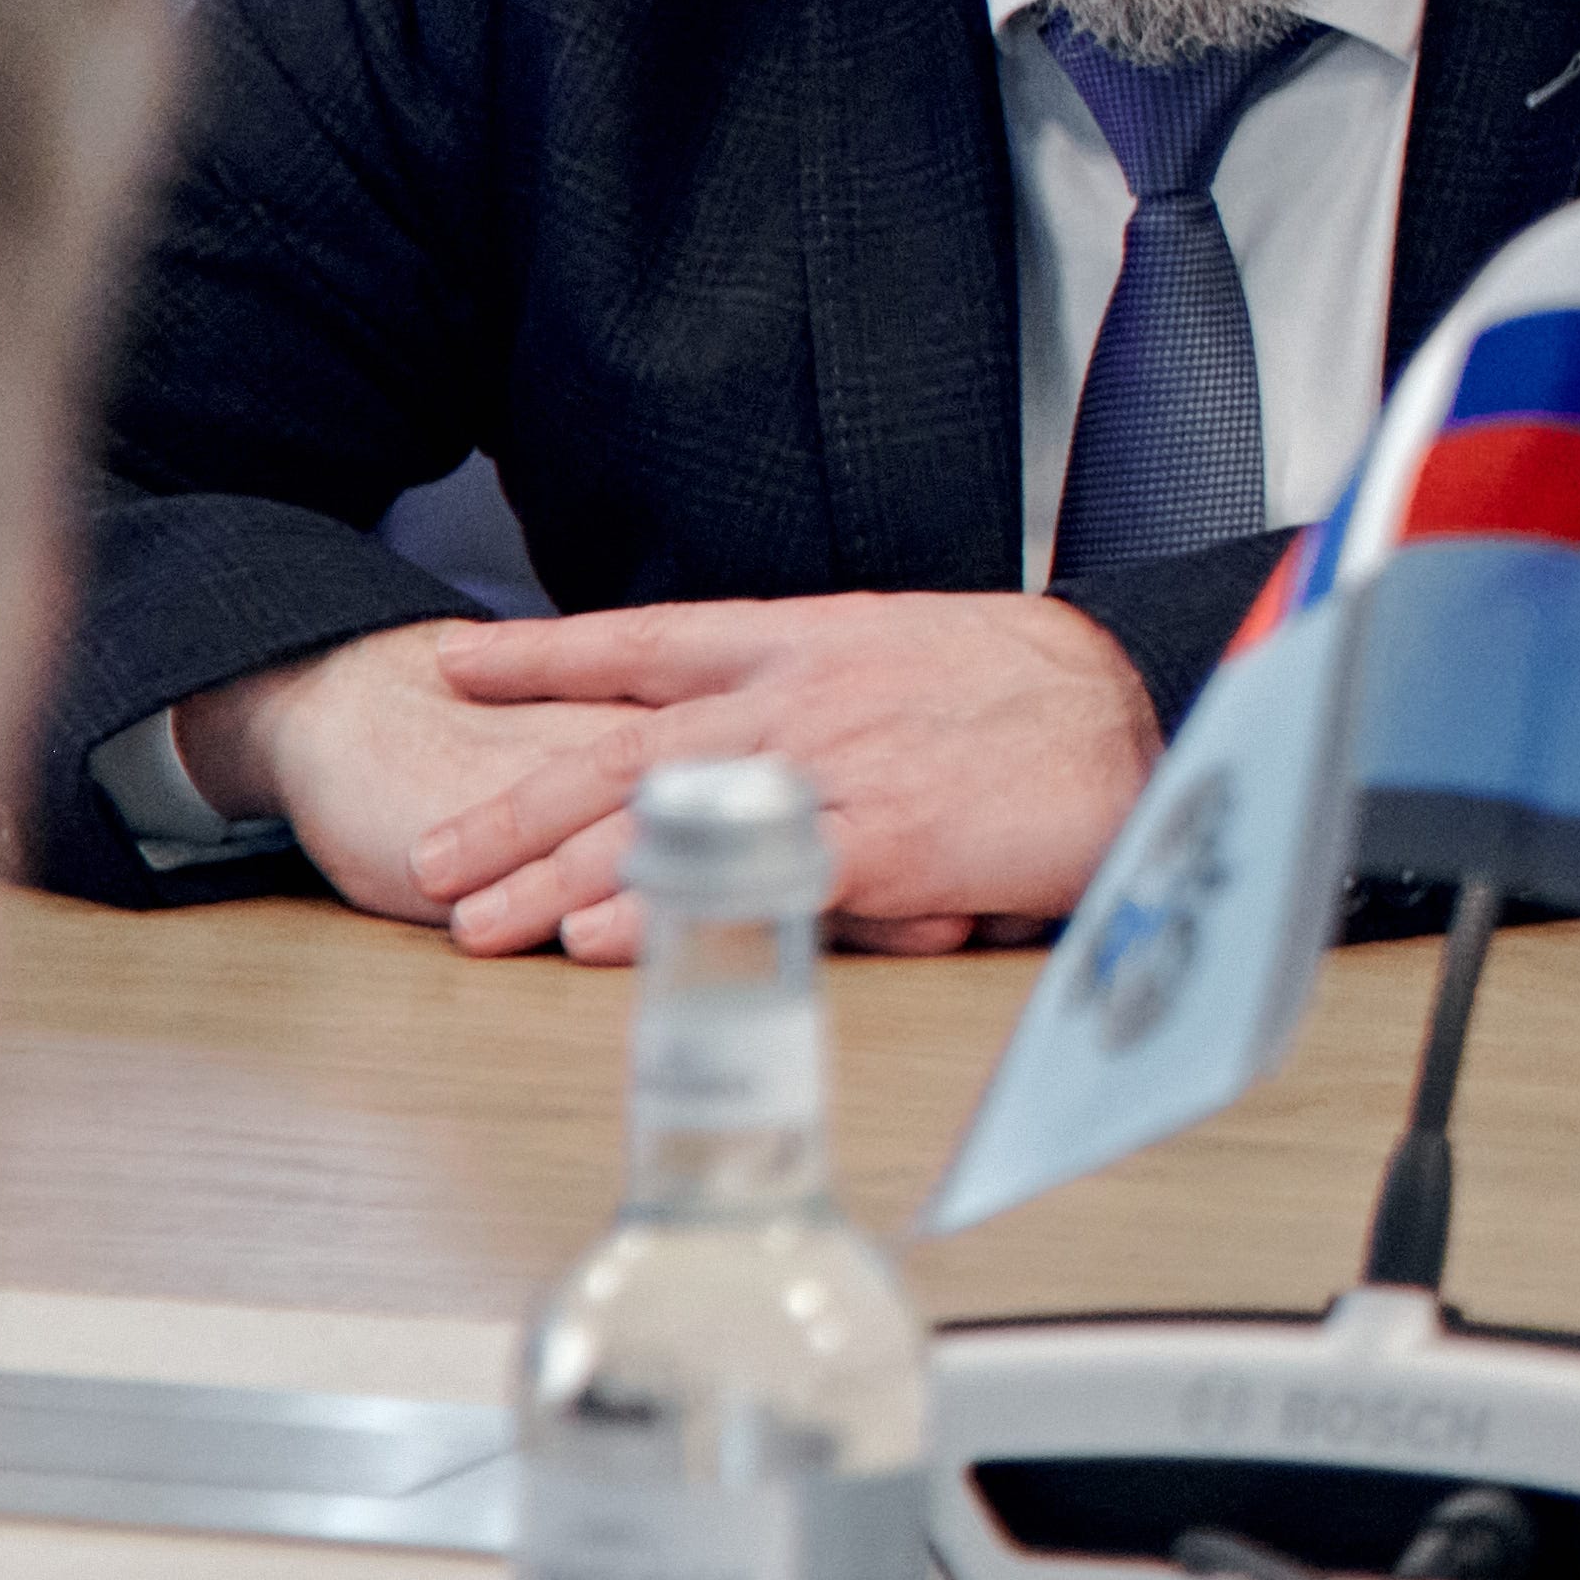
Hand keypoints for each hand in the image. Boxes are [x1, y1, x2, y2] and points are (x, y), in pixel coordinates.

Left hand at [268, 593, 1157, 964]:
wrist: (1149, 711)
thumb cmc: (1045, 697)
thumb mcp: (920, 660)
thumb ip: (830, 698)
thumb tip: (770, 750)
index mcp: (809, 640)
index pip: (647, 641)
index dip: (546, 654)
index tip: (457, 662)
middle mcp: (800, 695)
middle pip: (621, 748)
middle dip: (514, 804)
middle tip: (429, 855)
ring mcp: (834, 766)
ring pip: (660, 821)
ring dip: (556, 874)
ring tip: (477, 920)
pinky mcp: (881, 840)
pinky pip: (744, 882)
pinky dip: (665, 911)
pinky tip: (598, 940)